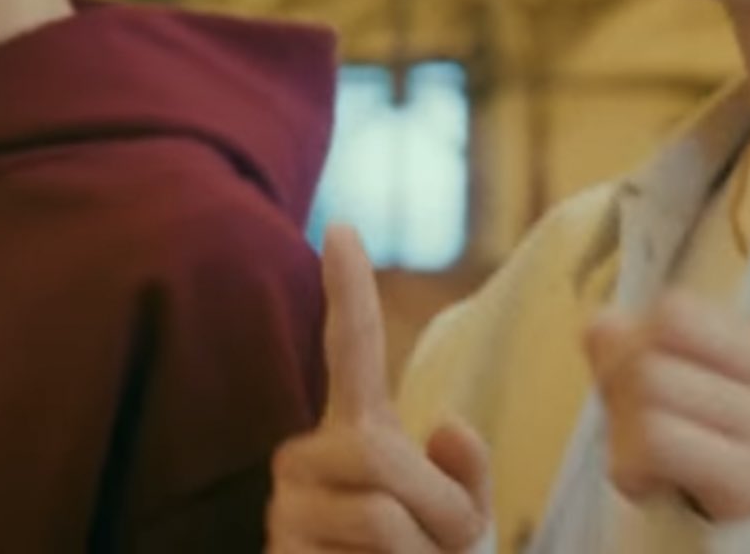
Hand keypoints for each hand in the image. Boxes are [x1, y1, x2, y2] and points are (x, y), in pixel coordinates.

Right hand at [267, 226, 492, 551]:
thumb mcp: (458, 521)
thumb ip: (464, 473)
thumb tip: (444, 427)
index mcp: (354, 434)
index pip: (349, 349)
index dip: (347, 290)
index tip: (341, 227)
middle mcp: (305, 459)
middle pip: (384, 455)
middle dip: (440, 511)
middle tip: (442, 552)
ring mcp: (285, 509)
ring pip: (378, 514)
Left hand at [584, 91, 749, 522]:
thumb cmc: (738, 494)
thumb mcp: (698, 417)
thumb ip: (650, 361)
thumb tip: (600, 325)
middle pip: (669, 320)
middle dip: (634, 372)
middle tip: (659, 426)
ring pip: (648, 381)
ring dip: (627, 431)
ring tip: (670, 467)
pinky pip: (652, 437)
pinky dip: (633, 469)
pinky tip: (667, 490)